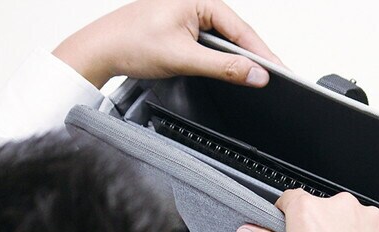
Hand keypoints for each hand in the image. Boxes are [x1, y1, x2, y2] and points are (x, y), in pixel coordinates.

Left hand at [53, 0, 281, 88]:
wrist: (99, 50)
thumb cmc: (129, 43)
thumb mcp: (184, 58)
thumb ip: (224, 68)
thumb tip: (254, 74)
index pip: (242, 29)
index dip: (263, 53)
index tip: (280, 71)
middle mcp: (195, 2)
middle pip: (236, 33)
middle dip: (254, 56)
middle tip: (274, 77)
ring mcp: (188, 15)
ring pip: (223, 40)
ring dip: (237, 59)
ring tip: (256, 76)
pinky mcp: (182, 28)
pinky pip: (211, 43)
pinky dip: (222, 58)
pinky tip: (229, 70)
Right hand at [236, 190, 378, 231]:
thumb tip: (251, 231)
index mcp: (309, 214)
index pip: (291, 198)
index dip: (287, 215)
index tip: (290, 229)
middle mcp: (343, 208)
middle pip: (325, 210)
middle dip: (320, 229)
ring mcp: (373, 219)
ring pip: (353, 220)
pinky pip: (378, 231)